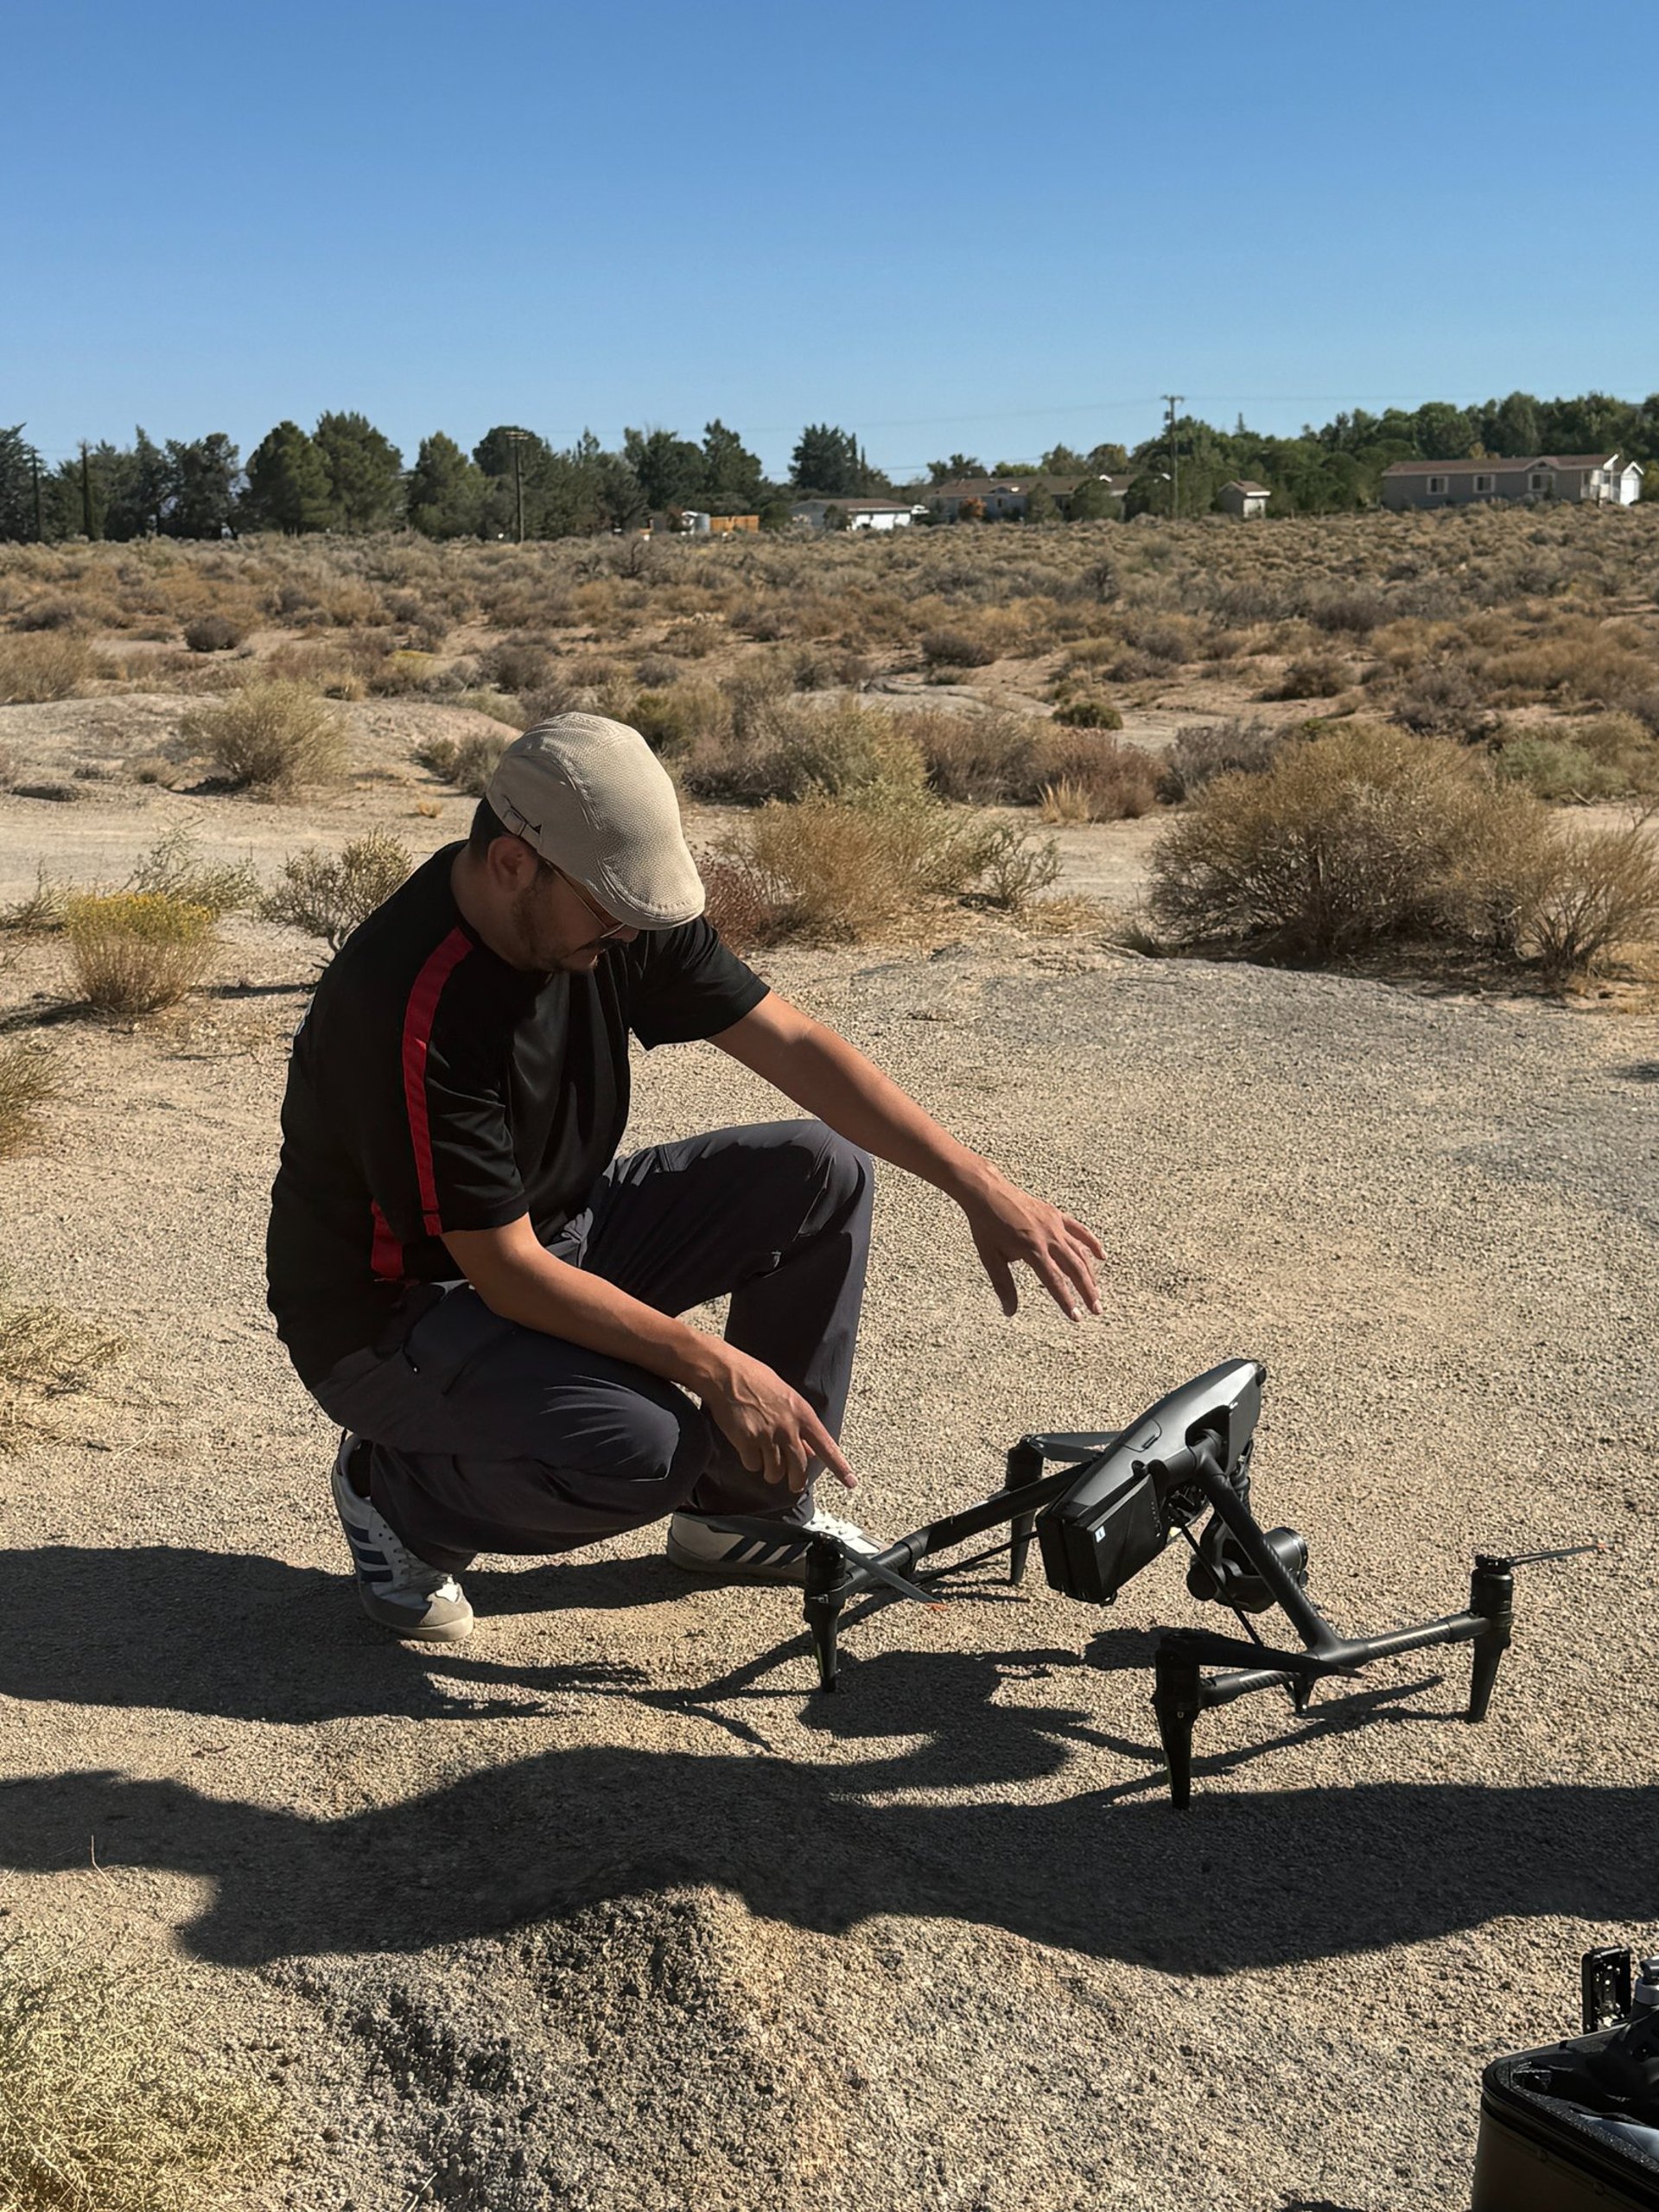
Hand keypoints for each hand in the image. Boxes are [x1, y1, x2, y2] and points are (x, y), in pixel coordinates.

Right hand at [698, 1345, 855, 1493]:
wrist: (727, 1374)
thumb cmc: (757, 1380)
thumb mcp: (787, 1398)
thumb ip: (800, 1424)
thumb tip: (809, 1449)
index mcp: (802, 1413)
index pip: (826, 1445)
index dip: (839, 1467)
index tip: (851, 1483)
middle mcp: (788, 1426)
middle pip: (800, 1467)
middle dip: (797, 1481)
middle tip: (794, 1485)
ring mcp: (767, 1435)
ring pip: (775, 1471)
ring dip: (770, 1472)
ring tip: (765, 1462)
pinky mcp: (747, 1441)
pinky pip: (753, 1465)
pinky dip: (751, 1462)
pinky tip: (747, 1449)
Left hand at [960, 1172, 1103, 1320]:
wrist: (988, 1192)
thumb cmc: (986, 1226)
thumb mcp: (991, 1258)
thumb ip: (1004, 1285)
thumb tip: (1010, 1312)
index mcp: (1032, 1250)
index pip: (1055, 1281)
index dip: (1067, 1301)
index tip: (1077, 1317)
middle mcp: (1048, 1238)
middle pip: (1074, 1269)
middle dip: (1087, 1291)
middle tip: (1096, 1310)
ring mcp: (1055, 1225)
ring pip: (1080, 1252)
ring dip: (1090, 1273)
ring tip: (1096, 1292)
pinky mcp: (1056, 1215)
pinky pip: (1079, 1230)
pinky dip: (1092, 1243)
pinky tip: (1102, 1256)